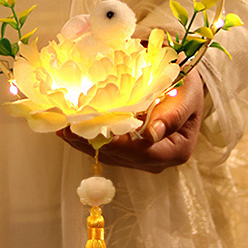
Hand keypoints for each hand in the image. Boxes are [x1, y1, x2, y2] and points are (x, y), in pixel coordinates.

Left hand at [58, 68, 204, 171]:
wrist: (183, 85)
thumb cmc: (187, 86)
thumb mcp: (187, 94)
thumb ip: (174, 115)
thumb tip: (151, 135)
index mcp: (176, 151)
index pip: (141, 151)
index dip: (114, 142)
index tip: (92, 127)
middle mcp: (157, 161)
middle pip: (120, 155)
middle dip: (92, 140)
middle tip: (65, 124)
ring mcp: (140, 160)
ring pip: (107, 154)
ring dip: (82, 140)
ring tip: (60, 124)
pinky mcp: (127, 153)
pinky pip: (104, 148)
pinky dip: (85, 137)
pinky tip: (67, 126)